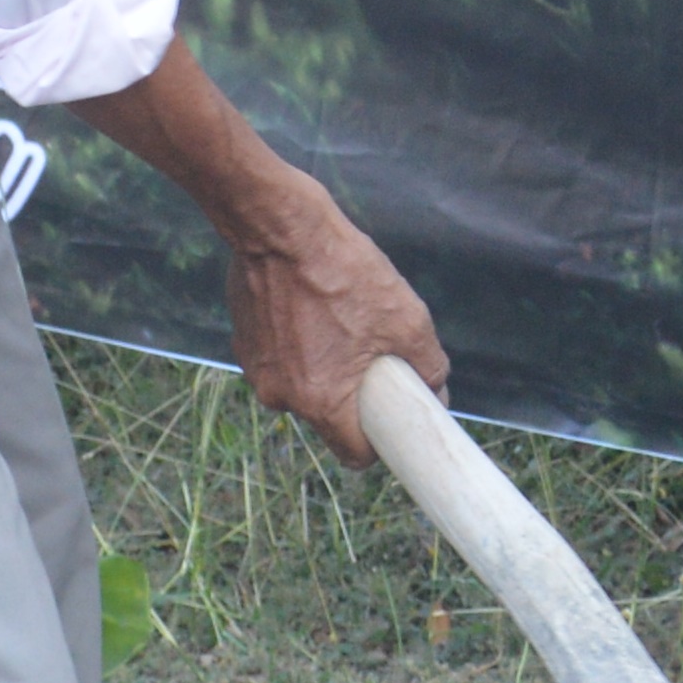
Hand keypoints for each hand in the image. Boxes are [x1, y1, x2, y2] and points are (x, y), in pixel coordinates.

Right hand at [227, 187, 445, 459]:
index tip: (394, 423)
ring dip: (327, 368)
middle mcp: (281, 396)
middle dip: (355, 398)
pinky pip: (283, 360)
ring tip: (345, 324)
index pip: (355, 455)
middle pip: (330, 418)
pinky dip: (301, 346)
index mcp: (321, 402)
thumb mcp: (408, 320)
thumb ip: (428, 366)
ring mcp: (257, 370)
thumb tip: (437, 389)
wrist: (281, 228)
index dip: (381, 444)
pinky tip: (317, 310)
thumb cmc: (345, 274)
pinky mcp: (245, 343)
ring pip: (305, 385)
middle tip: (376, 359)